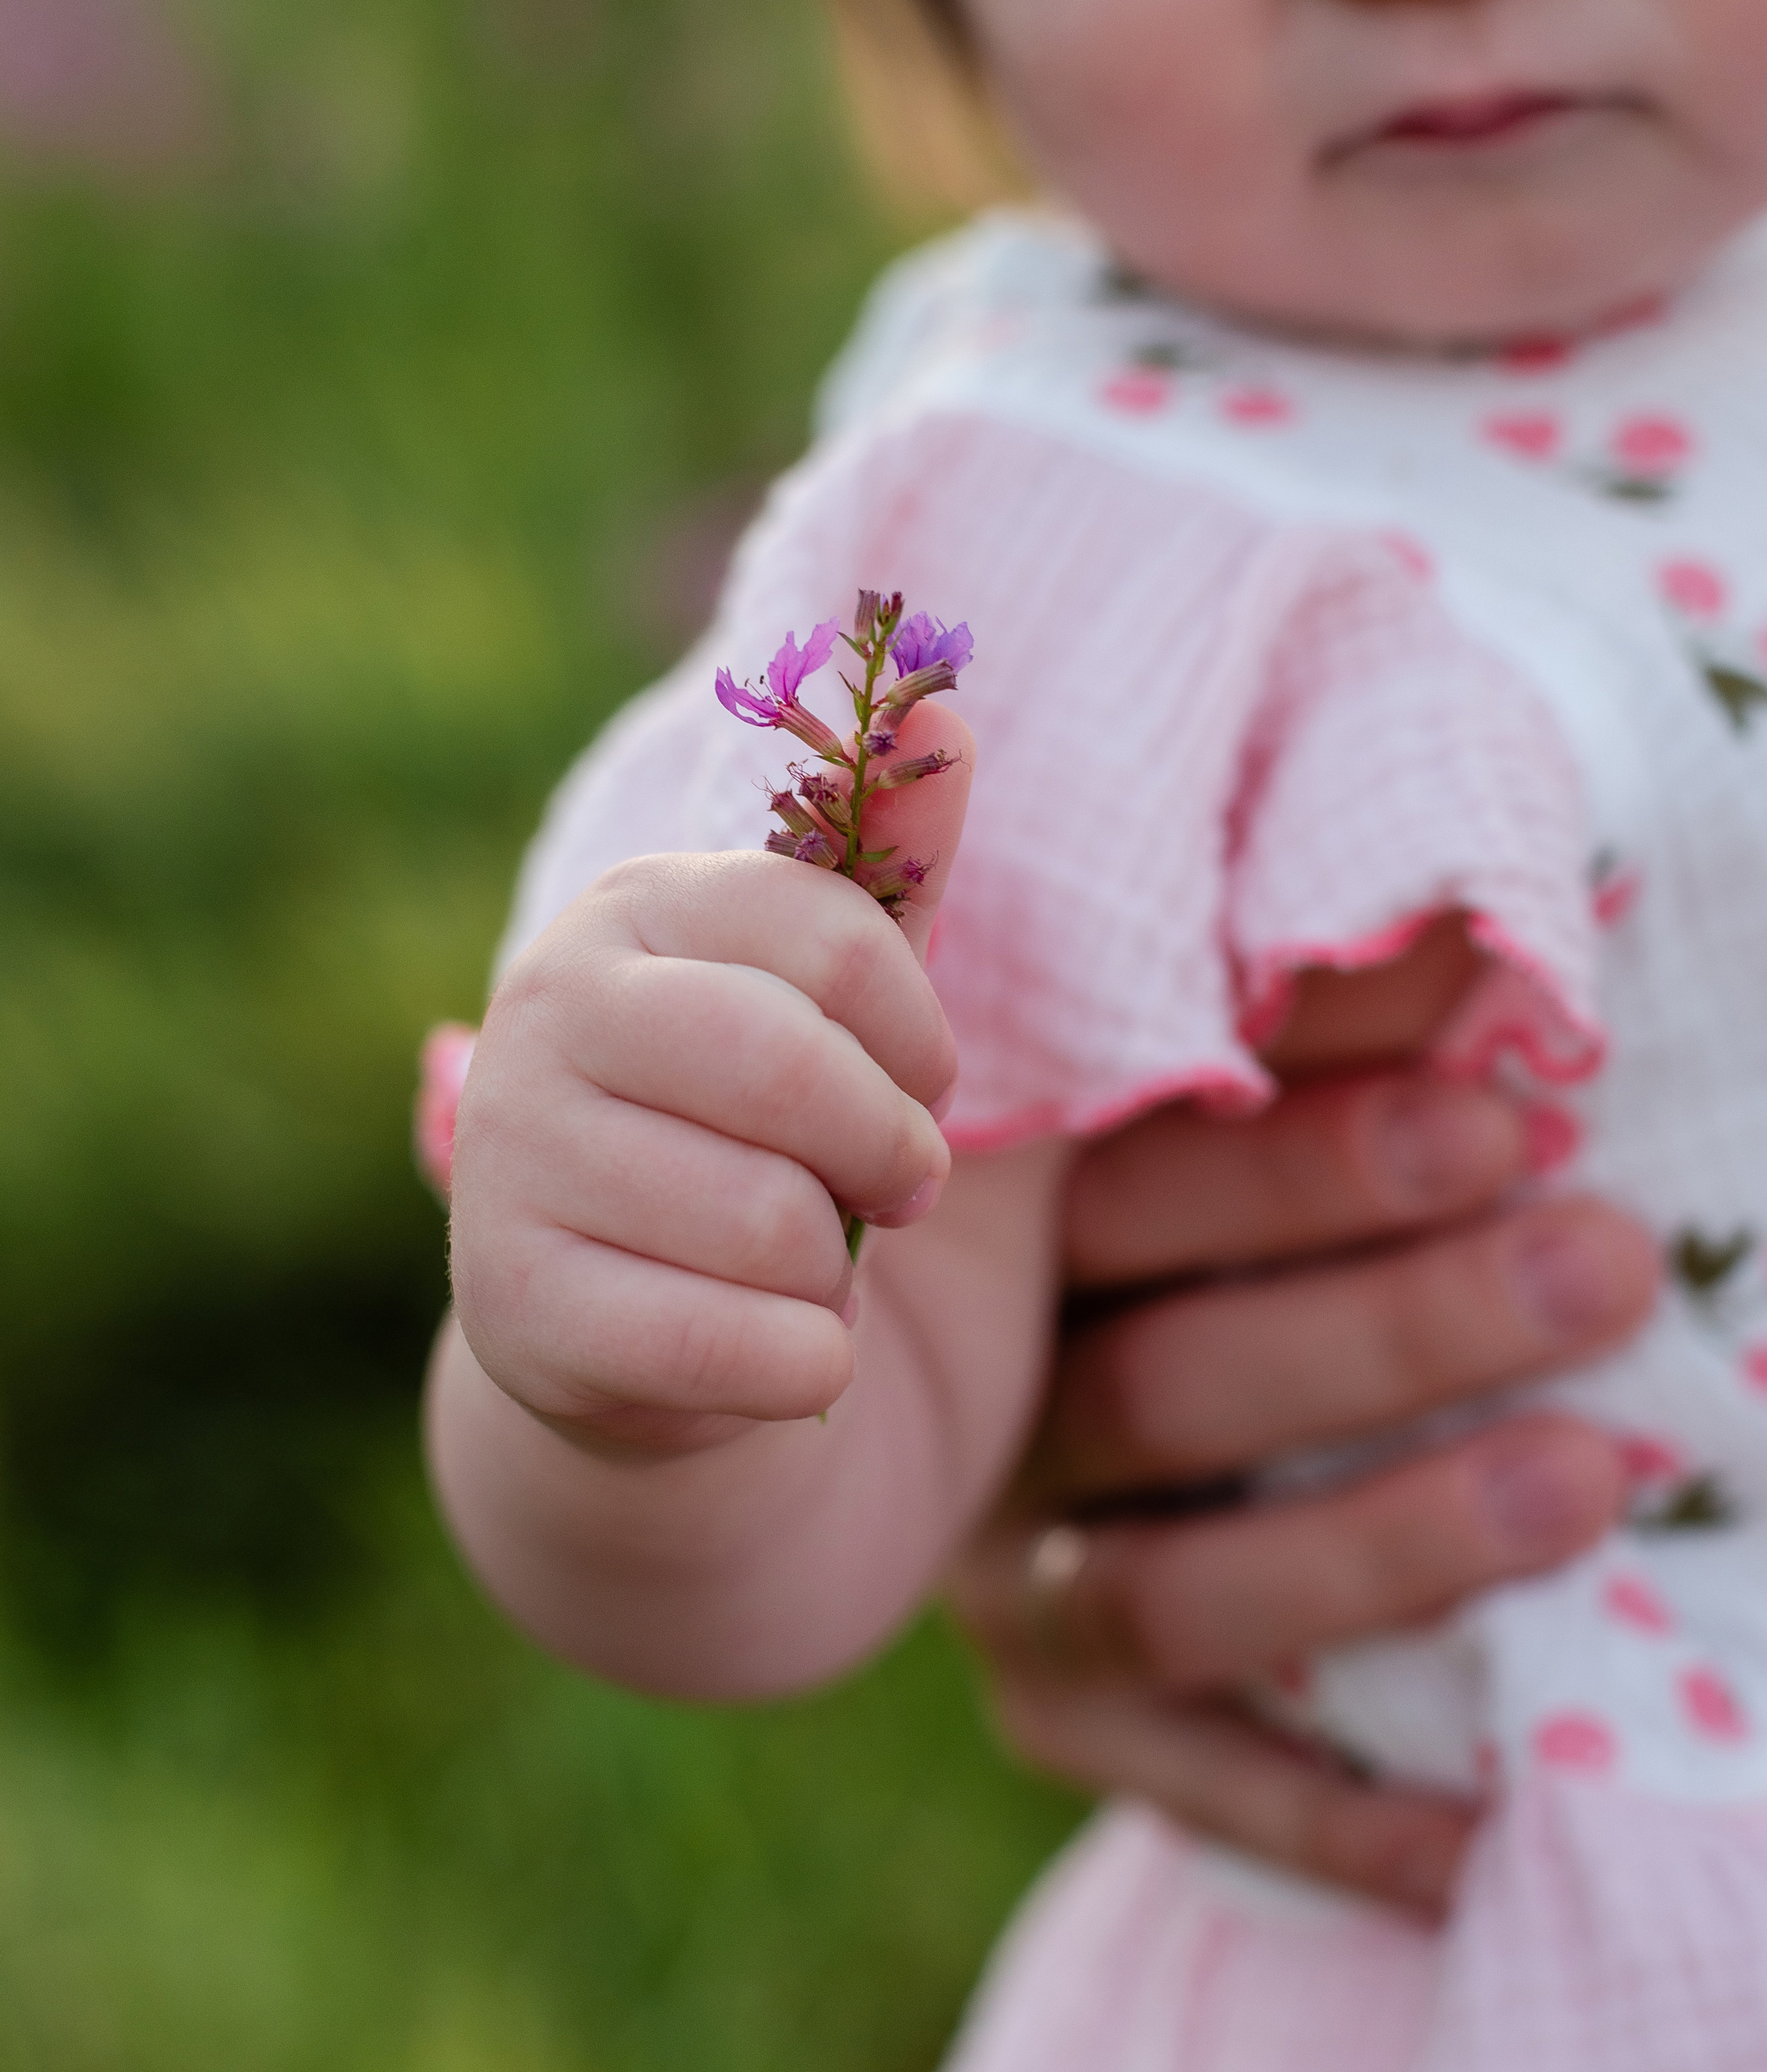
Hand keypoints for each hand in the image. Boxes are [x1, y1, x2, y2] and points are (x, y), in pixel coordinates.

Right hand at [448, 769, 964, 1451]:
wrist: (631, 1329)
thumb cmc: (753, 1140)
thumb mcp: (830, 1004)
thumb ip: (891, 870)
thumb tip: (948, 706)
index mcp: (634, 912)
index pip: (834, 938)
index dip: (918, 1039)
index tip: (923, 1089)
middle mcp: (546, 1011)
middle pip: (790, 1070)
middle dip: (888, 1153)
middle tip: (898, 1192)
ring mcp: (512, 1160)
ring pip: (770, 1224)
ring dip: (834, 1273)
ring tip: (795, 1267)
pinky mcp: (514, 1311)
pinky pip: (728, 1346)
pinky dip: (803, 1365)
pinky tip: (779, 1350)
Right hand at [950, 1060, 1660, 1918]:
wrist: (1043, 1467)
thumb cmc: (1224, 1245)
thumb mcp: (1252, 1140)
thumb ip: (1324, 1047)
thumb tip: (1471, 924)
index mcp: (1015, 1243)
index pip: (1135, 1195)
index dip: (1311, 1165)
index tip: (1504, 1118)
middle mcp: (992, 1416)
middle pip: (1170, 1387)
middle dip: (1398, 1330)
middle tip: (1599, 1266)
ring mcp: (1013, 1582)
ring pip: (1175, 1589)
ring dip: (1385, 1545)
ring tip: (1591, 1483)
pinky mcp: (1061, 1727)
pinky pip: (1196, 1787)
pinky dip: (1341, 1816)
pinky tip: (1498, 1824)